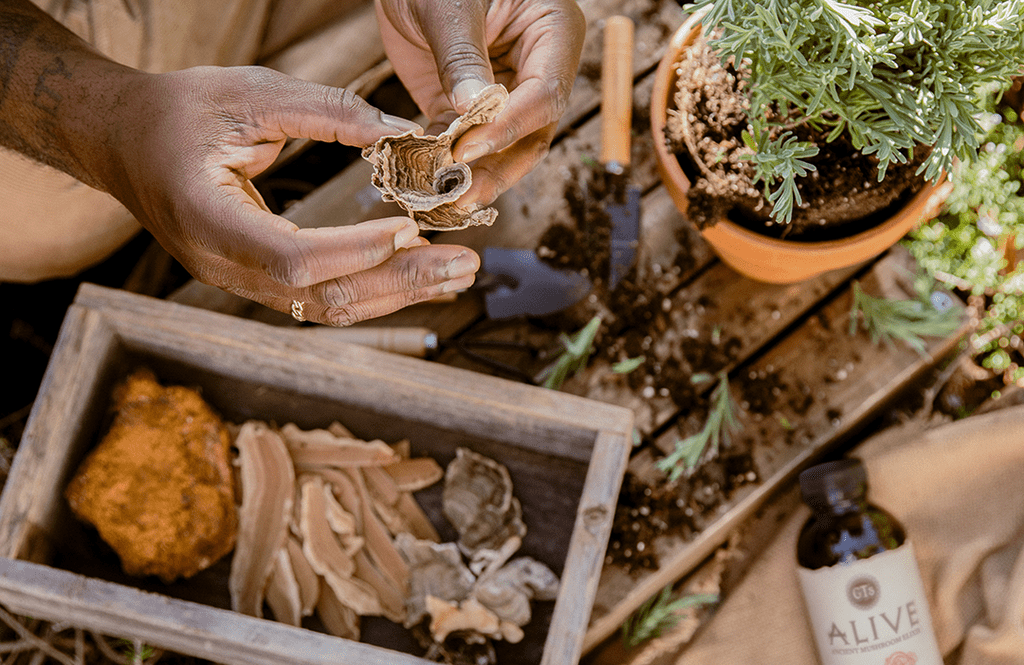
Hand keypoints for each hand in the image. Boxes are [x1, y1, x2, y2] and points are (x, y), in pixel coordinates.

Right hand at [89, 66, 479, 325]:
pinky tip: (414, 274)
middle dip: (399, 283)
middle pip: (320, 297)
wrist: (121, 140)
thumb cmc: (176, 112)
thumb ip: (324, 112)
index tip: (410, 230)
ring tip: (456, 275)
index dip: (354, 250)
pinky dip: (370, 287)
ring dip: (395, 294)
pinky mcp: (253, 279)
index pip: (290, 258)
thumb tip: (400, 131)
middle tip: (463, 266)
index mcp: (206, 218)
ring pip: (325, 307)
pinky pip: (317, 298)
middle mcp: (220, 264)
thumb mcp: (247, 93)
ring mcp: (236, 279)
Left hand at [375, 0, 584, 206]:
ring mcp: (504, 92)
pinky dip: (444, 165)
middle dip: (498, 168)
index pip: (544, 93)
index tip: (468, 149)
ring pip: (503, 150)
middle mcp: (537, 68)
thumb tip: (473, 110)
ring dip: (474, 177)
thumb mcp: (450, 5)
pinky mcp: (467, 109)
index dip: (509, 126)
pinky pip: (463, 144)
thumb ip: (461, 56)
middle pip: (532, 134)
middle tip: (463, 196)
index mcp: (553, 33)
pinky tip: (424, 183)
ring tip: (444, 201)